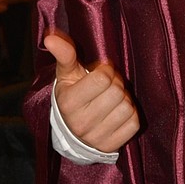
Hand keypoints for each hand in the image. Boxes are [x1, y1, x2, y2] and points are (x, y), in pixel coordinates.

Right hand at [44, 30, 139, 152]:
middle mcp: (80, 123)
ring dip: (124, 100)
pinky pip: (134, 124)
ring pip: (127, 107)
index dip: (106, 71)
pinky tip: (118, 113)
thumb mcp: (66, 74)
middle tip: (108, 86)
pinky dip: (130, 115)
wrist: (70, 132)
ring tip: (112, 100)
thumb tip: (50, 37)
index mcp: (68, 103)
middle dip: (116, 84)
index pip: (102, 79)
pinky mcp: (110, 147)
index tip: (100, 73)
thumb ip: (63, 54)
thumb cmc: (71, 95)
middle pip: (117, 92)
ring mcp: (95, 138)